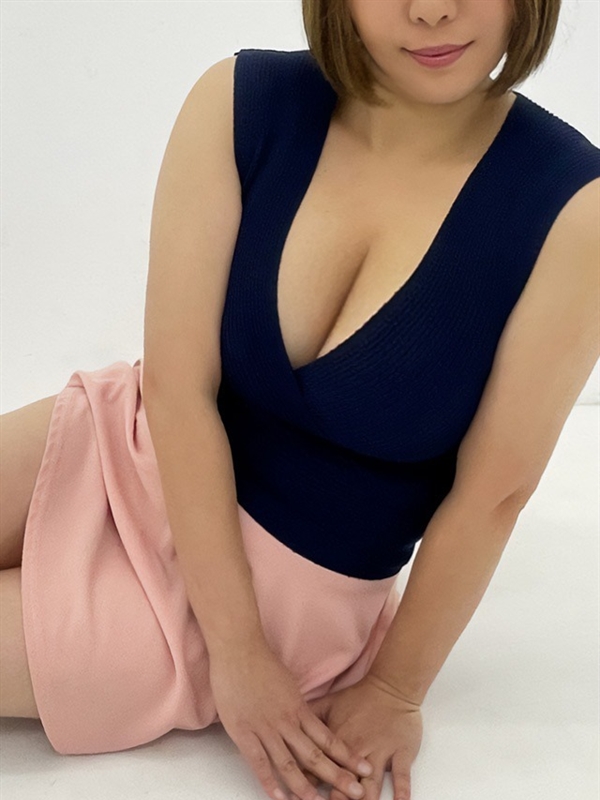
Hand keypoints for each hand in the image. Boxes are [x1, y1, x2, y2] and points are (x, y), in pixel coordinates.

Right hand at [208, 639, 375, 799]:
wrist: (240, 649)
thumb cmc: (262, 662)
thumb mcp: (288, 683)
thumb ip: (296, 704)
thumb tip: (304, 717)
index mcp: (299, 708)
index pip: (328, 738)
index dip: (346, 756)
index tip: (363, 769)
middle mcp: (287, 721)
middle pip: (315, 755)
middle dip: (337, 776)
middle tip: (357, 793)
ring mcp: (266, 728)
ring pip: (290, 764)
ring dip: (306, 787)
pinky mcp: (244, 732)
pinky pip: (259, 762)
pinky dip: (269, 782)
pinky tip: (280, 797)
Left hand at [293, 673, 422, 799]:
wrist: (391, 686)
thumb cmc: (360, 697)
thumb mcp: (329, 702)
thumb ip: (309, 716)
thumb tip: (287, 722)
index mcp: (336, 739)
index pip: (317, 770)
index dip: (306, 787)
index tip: (300, 798)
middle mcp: (357, 749)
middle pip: (344, 781)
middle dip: (338, 799)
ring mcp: (380, 752)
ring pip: (371, 783)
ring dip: (365, 798)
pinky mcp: (401, 752)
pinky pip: (402, 776)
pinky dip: (401, 791)